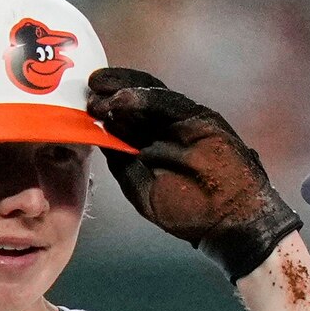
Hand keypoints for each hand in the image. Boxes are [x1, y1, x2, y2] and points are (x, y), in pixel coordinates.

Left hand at [86, 67, 299, 277]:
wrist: (229, 223)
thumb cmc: (187, 212)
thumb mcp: (144, 191)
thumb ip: (123, 165)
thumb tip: (100, 138)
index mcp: (152, 143)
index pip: (124, 117)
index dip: (102, 108)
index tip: (80, 104)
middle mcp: (168, 128)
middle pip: (135, 100)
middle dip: (109, 91)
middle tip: (86, 88)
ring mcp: (186, 123)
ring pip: (150, 96)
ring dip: (123, 90)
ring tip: (99, 90)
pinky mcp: (203, 120)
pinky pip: (172, 103)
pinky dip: (146, 97)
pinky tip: (123, 99)